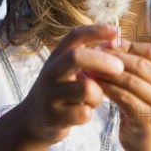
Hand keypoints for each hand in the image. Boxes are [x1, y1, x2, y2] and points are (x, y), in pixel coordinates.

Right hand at [18, 25, 124, 146]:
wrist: (31, 120)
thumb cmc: (59, 88)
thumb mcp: (65, 67)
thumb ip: (85, 55)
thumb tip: (116, 39)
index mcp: (57, 56)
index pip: (75, 35)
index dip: (96, 31)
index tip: (117, 31)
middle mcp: (51, 71)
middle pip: (76, 57)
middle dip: (102, 60)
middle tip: (120, 67)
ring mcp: (50, 94)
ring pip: (86, 89)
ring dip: (98, 95)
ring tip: (93, 99)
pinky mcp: (53, 117)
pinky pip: (84, 113)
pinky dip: (89, 113)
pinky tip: (82, 113)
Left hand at [93, 38, 150, 150]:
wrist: (147, 142)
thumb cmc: (141, 103)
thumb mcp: (142, 79)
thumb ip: (130, 58)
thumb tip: (110, 38)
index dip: (128, 46)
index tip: (106, 43)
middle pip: (141, 64)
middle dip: (114, 58)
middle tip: (93, 53)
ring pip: (131, 80)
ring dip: (107, 72)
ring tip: (90, 67)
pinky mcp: (149, 120)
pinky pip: (124, 97)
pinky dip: (107, 88)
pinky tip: (95, 84)